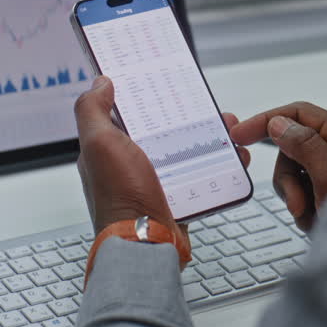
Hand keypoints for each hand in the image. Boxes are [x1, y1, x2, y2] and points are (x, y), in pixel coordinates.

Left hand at [73, 76, 250, 233]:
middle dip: (186, 115)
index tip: (163, 80)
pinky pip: (200, 175)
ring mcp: (154, 182)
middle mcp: (129, 165)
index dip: (143, 95)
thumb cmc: (120, 198)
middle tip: (209, 106)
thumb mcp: (100, 145)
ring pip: (185, 151)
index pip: (125, 113)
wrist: (146, 246)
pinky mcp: (176, 198)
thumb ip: (92, 111)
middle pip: (161, 130)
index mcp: (108, 149)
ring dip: (210, 138)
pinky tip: (234, 158)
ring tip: (230, 131)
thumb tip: (99, 83)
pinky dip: (218, 165)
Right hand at [230, 102, 326, 231]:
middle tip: (299, 203)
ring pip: (294, 175)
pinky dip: (305, 210)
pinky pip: (302, 194)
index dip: (267, 121)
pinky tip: (319, 221)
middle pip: (291, 149)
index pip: (299, 115)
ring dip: (296, 198)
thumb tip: (279, 124)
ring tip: (313, 215)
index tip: (239, 134)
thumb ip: (304, 145)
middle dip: (289, 179)